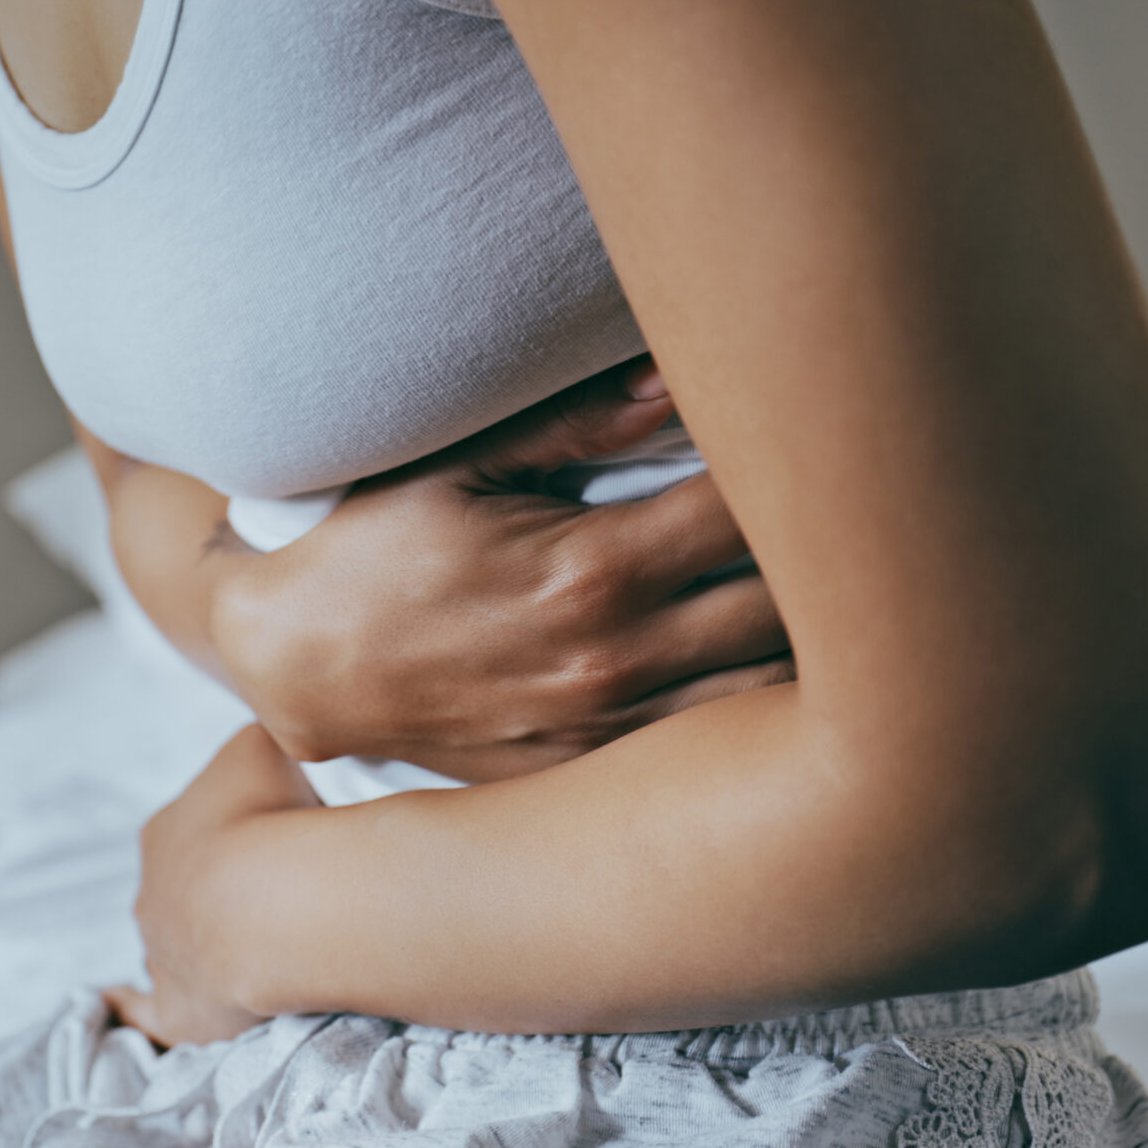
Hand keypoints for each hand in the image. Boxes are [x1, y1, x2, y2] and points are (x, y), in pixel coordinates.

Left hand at [118, 724, 318, 1046]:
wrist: (276, 900)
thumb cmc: (269, 815)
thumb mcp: (263, 746)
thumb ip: (255, 749)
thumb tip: (266, 756)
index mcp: (165, 830)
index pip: (198, 828)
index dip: (239, 832)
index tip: (279, 837)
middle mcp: (151, 892)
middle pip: (185, 889)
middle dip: (223, 891)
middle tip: (280, 894)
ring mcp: (159, 953)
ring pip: (173, 945)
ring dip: (204, 944)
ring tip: (257, 947)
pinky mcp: (178, 1011)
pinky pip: (148, 1013)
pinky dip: (135, 1010)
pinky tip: (124, 1007)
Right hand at [210, 358, 793, 781]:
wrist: (294, 669)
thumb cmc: (373, 548)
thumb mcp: (456, 465)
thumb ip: (578, 423)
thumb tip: (680, 375)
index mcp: (591, 569)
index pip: (753, 513)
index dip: (803, 467)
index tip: (824, 433)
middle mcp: (616, 660)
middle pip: (791, 605)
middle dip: (832, 549)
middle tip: (853, 498)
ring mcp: (611, 729)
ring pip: (774, 690)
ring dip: (817, 636)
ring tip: (835, 581)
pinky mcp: (596, 772)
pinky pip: (718, 741)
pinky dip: (763, 700)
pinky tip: (778, 655)